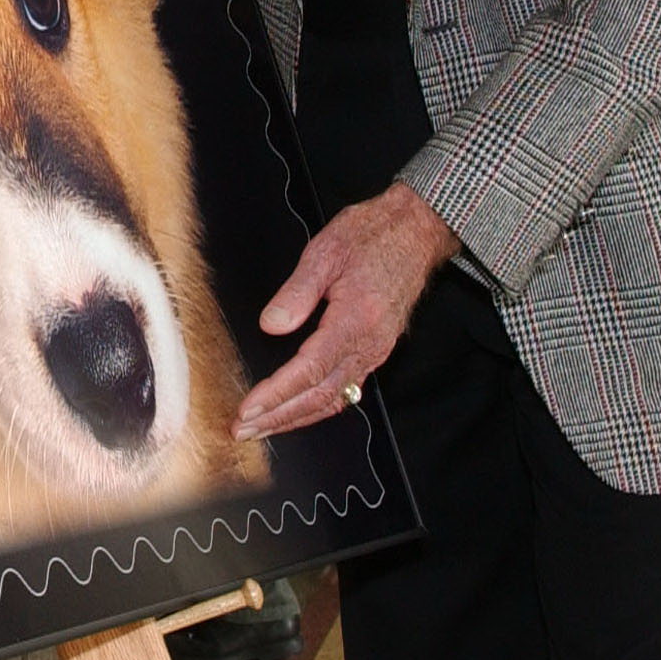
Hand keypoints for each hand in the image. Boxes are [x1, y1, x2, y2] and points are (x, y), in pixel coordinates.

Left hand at [232, 183, 457, 440]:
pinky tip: (299, 409)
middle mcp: (369, 344)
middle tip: (243, 430)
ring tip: (263, 427)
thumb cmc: (372, 234)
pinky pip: (347, 388)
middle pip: (319, 396)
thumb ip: (297, 292)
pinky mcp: (378, 348)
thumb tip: (271, 326)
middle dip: (279, 418)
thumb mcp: (326, 251)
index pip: (308, 372)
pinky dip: (319, 405)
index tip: (248, 410)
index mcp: (355, 321)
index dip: (275, 396)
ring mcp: (377, 350)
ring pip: (334, 399)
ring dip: (296, 417)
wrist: (416, 230)